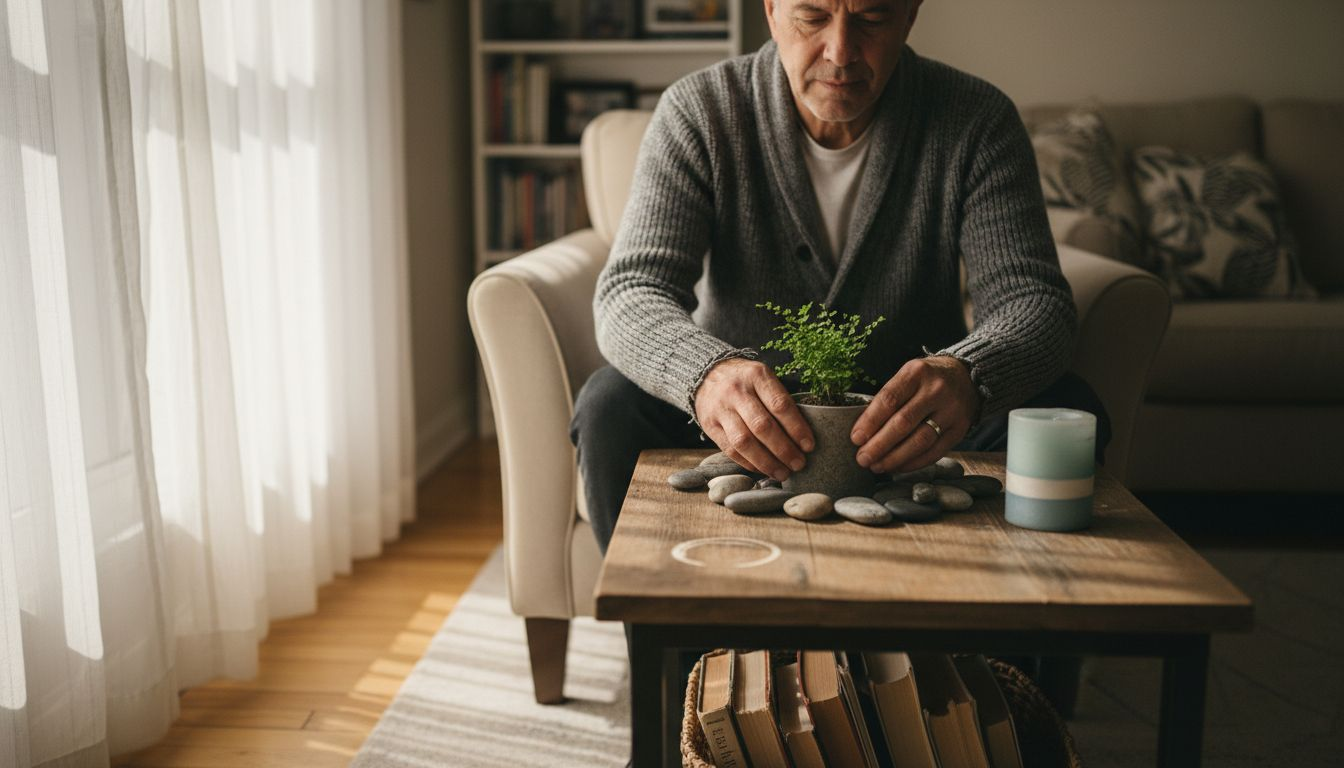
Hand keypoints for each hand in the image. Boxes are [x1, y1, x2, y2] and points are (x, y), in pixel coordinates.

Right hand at [693, 358, 815, 480]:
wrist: (707, 374)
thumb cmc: (745, 380)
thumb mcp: (763, 377)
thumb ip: (779, 399)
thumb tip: (801, 435)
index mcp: (757, 376)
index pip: (780, 405)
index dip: (797, 428)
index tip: (809, 446)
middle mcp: (737, 391)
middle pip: (762, 426)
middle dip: (784, 449)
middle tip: (799, 464)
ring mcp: (721, 409)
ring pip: (744, 442)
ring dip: (766, 462)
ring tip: (782, 473)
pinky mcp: (710, 426)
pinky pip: (730, 450)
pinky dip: (749, 463)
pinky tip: (763, 469)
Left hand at [849, 356, 980, 473]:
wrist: (967, 377)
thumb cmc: (927, 379)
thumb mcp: (908, 376)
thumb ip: (889, 398)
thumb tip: (864, 431)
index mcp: (917, 372)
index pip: (889, 399)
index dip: (870, 421)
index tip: (856, 438)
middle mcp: (936, 390)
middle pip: (903, 422)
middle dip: (879, 444)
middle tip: (862, 458)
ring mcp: (951, 411)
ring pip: (919, 440)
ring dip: (895, 458)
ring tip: (876, 466)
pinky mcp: (960, 429)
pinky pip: (935, 452)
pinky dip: (913, 463)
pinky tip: (897, 467)